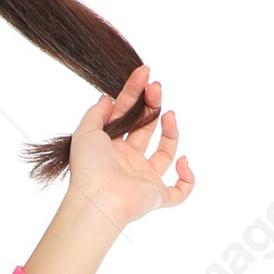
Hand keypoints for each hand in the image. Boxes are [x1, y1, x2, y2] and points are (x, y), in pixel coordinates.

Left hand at [67, 62, 192, 233]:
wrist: (97, 200)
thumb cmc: (89, 167)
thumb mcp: (86, 131)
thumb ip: (97, 112)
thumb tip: (108, 98)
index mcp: (111, 147)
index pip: (127, 116)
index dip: (135, 94)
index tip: (144, 74)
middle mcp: (128, 162)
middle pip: (146, 129)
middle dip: (152, 106)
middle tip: (156, 88)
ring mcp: (144, 179)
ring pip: (165, 154)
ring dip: (171, 132)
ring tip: (168, 114)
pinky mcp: (157, 197)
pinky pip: (179, 192)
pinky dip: (187, 178)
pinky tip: (182, 160)